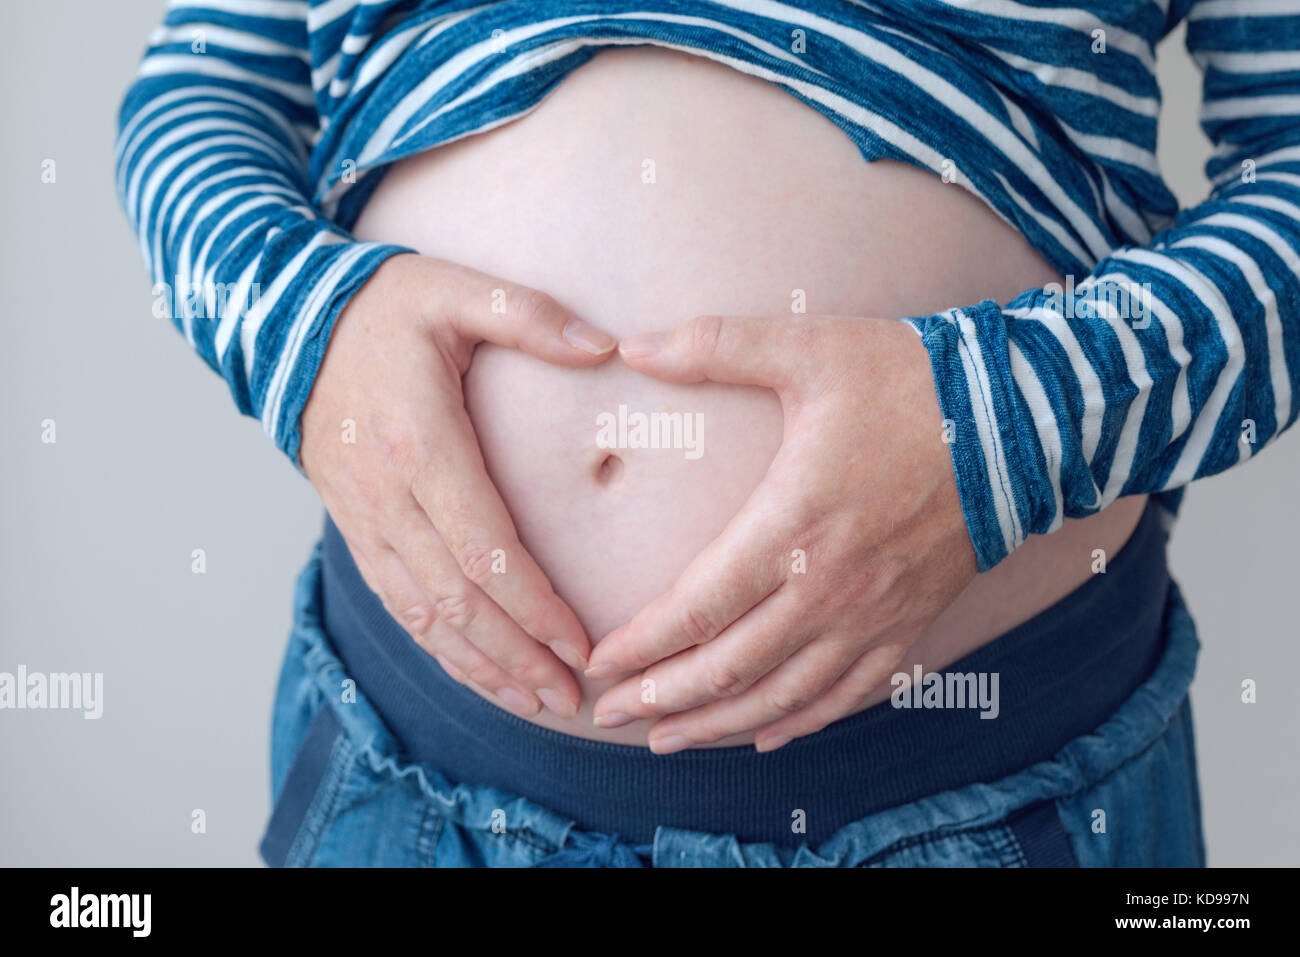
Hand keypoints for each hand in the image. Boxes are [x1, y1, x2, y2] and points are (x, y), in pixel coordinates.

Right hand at [300, 253, 617, 718]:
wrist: (286, 324)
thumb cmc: (384, 307)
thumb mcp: (457, 288)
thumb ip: (531, 317)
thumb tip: (607, 346)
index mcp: (420, 443)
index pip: (484, 549)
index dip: (533, 606)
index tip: (581, 643)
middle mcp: (387, 496)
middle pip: (457, 600)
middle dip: (518, 656)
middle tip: (573, 695)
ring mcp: (365, 520)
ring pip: (424, 617)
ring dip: (482, 667)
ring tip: (538, 703)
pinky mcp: (356, 530)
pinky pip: (398, 606)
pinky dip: (440, 650)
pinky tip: (480, 675)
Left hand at [585, 314, 977, 750]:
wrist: (1020, 419)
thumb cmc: (908, 381)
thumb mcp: (809, 347)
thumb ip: (716, 345)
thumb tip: (633, 343)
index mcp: (793, 524)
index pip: (699, 607)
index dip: (643, 645)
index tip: (599, 664)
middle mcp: (829, 586)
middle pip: (730, 666)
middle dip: (663, 697)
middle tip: (612, 714)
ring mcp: (873, 614)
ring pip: (784, 695)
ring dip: (720, 724)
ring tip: (669, 741)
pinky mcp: (910, 622)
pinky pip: (850, 694)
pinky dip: (802, 722)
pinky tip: (767, 737)